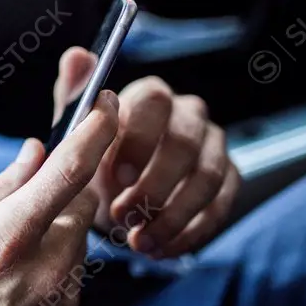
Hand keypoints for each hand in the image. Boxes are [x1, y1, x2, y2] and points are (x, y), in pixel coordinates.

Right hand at [0, 91, 118, 305]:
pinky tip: (16, 294)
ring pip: (79, 242)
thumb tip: (34, 150)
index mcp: (10, 237)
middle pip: (82, 205)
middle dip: (64, 196)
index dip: (96, 130)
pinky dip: (55, 272)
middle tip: (27, 209)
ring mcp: (63, 300)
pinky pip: (73, 278)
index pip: (70, 170)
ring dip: (57, 237)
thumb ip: (1, 191)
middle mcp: (46, 267)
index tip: (108, 104)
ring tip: (7, 266)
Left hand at [53, 47, 240, 257]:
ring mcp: (214, 145)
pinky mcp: (230, 178)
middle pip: (184, 143)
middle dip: (154, 186)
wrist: (122, 191)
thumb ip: (75, 98)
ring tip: (140, 242)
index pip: (154, 103)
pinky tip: (162, 249)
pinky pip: (221, 206)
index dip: (138, 140)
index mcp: (151, 95)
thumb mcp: (77, 131)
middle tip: (124, 217)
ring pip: (207, 178)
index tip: (115, 178)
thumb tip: (75, 56)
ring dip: (172, 216)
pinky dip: (190, 233)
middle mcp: (189, 114)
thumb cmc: (99, 158)